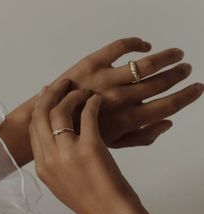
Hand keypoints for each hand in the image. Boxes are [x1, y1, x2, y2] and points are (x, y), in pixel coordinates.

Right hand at [29, 79, 190, 213]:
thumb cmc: (91, 202)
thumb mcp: (63, 184)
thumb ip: (56, 163)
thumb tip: (58, 142)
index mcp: (43, 168)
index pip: (34, 130)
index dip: (40, 109)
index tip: (48, 96)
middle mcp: (50, 159)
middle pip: (41, 116)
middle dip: (50, 95)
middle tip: (61, 84)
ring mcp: (68, 153)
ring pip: (60, 112)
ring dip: (71, 96)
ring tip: (82, 91)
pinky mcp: (90, 148)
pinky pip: (87, 115)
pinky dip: (92, 104)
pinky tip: (97, 100)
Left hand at [52, 38, 203, 146]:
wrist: (49, 122)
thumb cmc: (82, 137)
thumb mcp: (114, 145)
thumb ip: (142, 136)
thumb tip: (168, 123)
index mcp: (125, 120)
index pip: (165, 106)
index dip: (186, 97)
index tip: (198, 88)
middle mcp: (118, 99)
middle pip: (158, 83)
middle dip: (177, 75)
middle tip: (186, 68)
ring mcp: (104, 79)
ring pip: (143, 64)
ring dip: (165, 58)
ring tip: (176, 55)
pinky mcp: (90, 64)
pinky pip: (118, 47)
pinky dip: (135, 43)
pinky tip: (144, 46)